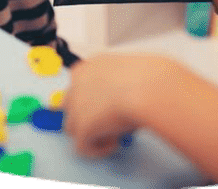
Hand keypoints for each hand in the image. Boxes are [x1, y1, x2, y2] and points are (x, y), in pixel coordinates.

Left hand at [62, 54, 176, 157]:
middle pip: (70, 107)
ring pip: (73, 128)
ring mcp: (75, 107)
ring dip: (92, 133)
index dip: (91, 101)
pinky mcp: (81, 128)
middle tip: (107, 124)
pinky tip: (116, 143)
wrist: (147, 87)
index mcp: (87, 68)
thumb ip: (115, 85)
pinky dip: (98, 149)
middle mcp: (75, 85)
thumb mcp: (126, 74)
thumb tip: (120, 100)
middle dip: (86, 117)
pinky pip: (82, 147)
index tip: (105, 109)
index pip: (78, 87)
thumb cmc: (146, 78)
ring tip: (116, 132)